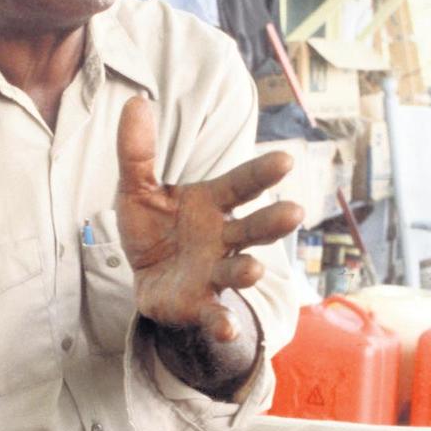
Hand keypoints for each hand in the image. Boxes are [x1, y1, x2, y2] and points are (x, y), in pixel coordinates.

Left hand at [116, 95, 302, 343]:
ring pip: (239, 270)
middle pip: (253, 228)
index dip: (261, 173)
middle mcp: (223, 237)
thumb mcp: (137, 189)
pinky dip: (222, 323)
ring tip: (254, 270)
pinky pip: (214, 314)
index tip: (285, 160)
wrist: (144, 278)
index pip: (240, 184)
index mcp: (212, 203)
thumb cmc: (153, 228)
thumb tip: (136, 101)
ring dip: (248, 272)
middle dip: (272, 221)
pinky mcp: (200, 304)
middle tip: (294, 212)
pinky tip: (226, 330)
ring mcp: (215, 272)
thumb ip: (137, 152)